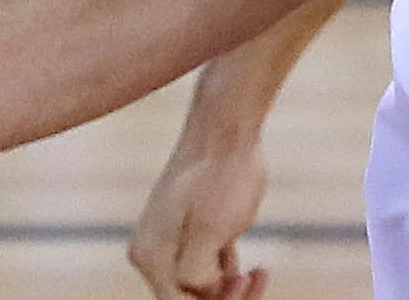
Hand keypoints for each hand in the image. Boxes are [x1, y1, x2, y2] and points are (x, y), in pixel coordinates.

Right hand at [129, 123, 271, 299]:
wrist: (225, 127)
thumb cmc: (220, 176)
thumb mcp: (212, 231)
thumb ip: (199, 274)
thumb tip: (202, 294)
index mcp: (150, 257)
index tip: (244, 284)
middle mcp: (152, 252)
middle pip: (189, 297)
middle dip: (224, 297)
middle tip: (254, 278)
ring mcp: (170, 240)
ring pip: (201, 283)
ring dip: (230, 287)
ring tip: (257, 273)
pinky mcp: (189, 228)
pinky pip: (206, 263)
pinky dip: (227, 270)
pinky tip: (252, 267)